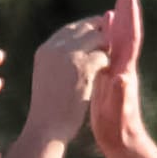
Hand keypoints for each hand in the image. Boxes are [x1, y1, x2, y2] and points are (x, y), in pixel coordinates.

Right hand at [26, 13, 113, 142]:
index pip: (69, 30)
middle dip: (100, 32)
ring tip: (108, 60)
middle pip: (83, 28)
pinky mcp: (82, 67)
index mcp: (44, 51)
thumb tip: (70, 58)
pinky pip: (102, 54)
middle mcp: (55, 48)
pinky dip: (107, 63)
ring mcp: (69, 55)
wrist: (46, 128)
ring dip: (105, 47)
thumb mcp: (47, 80)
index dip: (86, 30)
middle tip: (112, 40)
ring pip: (96, 37)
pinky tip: (107, 73)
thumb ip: (57, 64)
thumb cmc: (48, 112)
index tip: (98, 34)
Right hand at [92, 0, 147, 153]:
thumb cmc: (118, 128)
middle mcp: (126, 65)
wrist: (122, 142)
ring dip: (120, 18)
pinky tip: (105, 31)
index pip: (129, 35)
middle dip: (128, 7)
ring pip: (121, 38)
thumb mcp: (116, 111)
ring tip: (118, 2)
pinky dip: (109, 36)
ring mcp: (120, 69)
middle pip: (128, 30)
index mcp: (125, 68)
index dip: (129, 13)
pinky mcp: (112, 76)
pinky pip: (111, 49)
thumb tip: (120, 78)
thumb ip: (119, 94)